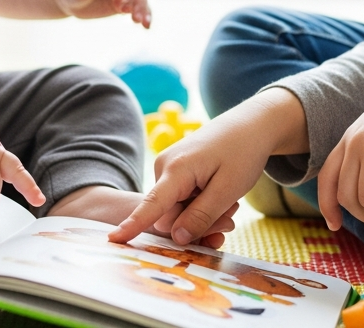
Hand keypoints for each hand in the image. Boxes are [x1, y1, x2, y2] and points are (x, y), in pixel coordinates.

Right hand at [109, 89, 304, 244]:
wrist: (250, 124)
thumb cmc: (242, 152)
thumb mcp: (229, 189)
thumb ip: (202, 216)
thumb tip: (177, 238)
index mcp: (176, 170)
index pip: (152, 205)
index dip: (133, 225)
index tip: (112, 240)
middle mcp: (164, 168)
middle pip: (170, 217)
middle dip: (196, 225)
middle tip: (229, 219)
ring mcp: (168, 170)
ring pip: (177, 212)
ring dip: (202, 216)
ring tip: (229, 204)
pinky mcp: (176, 173)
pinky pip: (182, 202)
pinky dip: (200, 207)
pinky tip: (221, 200)